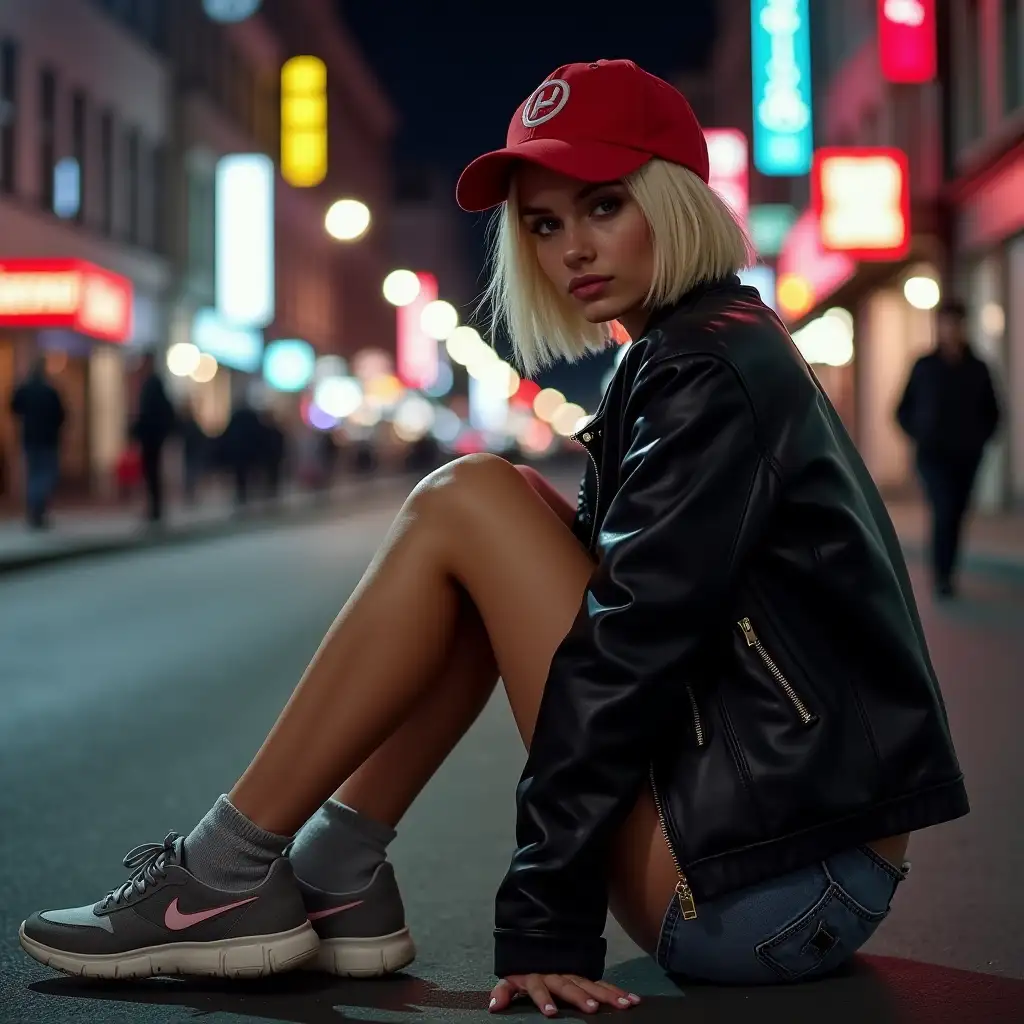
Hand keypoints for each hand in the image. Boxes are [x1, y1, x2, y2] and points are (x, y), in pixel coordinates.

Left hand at [488, 974, 640, 1014]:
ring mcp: (574, 974)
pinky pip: (602, 983)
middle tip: (592, 1009)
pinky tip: (631, 999)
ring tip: (621, 1005)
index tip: (551, 1013)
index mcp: (538, 977)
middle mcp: (558, 975)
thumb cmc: (527, 967)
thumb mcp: (512, 977)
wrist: (541, 940)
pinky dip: (616, 991)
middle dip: (580, 997)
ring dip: (606, 995)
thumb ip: (504, 991)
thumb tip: (493, 1006)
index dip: (544, 999)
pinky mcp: (586, 976)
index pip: (539, 988)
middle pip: (569, 986)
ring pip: (590, 984)